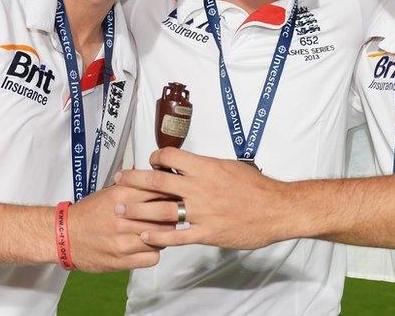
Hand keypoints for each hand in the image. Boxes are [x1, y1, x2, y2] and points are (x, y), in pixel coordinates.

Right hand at [66, 184, 174, 271]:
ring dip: (165, 235)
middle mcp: (124, 218)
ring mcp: (123, 241)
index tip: (176, 195)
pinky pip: (153, 257)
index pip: (160, 190)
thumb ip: (135, 186)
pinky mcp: (122, 260)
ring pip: (162, 237)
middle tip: (173, 214)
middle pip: (166, 215)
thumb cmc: (89, 213)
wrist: (64, 235)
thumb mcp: (110, 192)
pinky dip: (154, 252)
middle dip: (173, 214)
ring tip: (158, 231)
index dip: (172, 193)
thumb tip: (160, 178)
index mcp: (121, 196)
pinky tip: (148, 246)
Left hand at [115, 148, 289, 249]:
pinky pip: (176, 236)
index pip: (170, 158)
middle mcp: (199, 188)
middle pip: (157, 181)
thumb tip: (192, 165)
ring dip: (137, 210)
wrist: (277, 209)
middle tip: (118, 181)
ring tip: (121, 210)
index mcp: (205, 168)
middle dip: (133, 180)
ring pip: (160, 209)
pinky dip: (157, 237)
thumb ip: (208, 168)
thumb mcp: (230, 167)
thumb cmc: (257, 187)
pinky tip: (144, 236)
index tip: (149, 163)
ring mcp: (201, 211)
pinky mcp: (206, 232)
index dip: (155, 159)